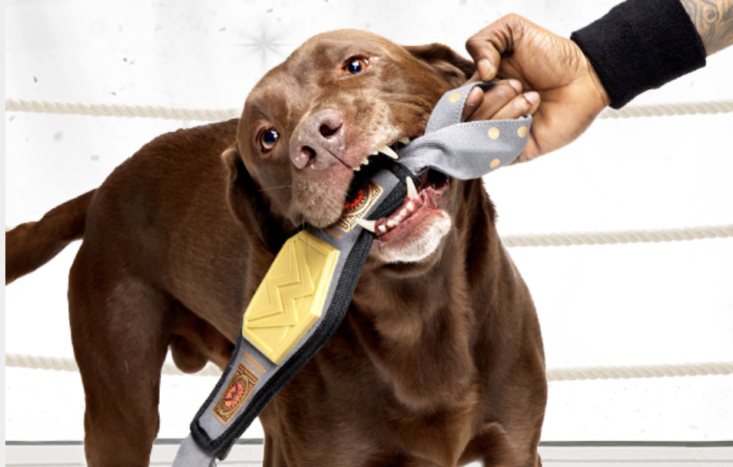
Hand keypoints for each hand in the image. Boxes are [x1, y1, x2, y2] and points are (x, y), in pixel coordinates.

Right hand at [465, 14, 610, 161]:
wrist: (586, 75)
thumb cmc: (553, 55)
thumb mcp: (513, 30)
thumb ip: (483, 41)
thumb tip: (479, 74)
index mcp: (480, 90)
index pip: (453, 105)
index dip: (463, 100)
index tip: (482, 85)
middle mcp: (486, 115)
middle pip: (465, 122)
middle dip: (491, 100)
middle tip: (518, 85)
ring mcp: (500, 135)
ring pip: (481, 137)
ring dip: (507, 112)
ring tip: (532, 97)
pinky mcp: (516, 152)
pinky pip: (499, 152)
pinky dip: (513, 132)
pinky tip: (532, 117)